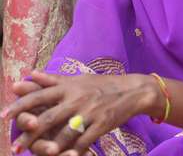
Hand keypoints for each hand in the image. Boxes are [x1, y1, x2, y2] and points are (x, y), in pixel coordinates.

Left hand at [7, 70, 162, 155]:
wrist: (132, 91)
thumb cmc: (102, 85)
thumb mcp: (78, 79)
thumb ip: (53, 79)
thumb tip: (30, 73)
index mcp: (70, 87)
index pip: (40, 95)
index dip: (21, 105)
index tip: (4, 115)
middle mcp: (77, 98)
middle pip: (48, 118)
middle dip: (29, 134)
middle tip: (15, 146)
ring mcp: (90, 112)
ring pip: (64, 134)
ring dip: (49, 147)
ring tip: (39, 155)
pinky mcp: (101, 124)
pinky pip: (83, 142)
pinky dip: (73, 152)